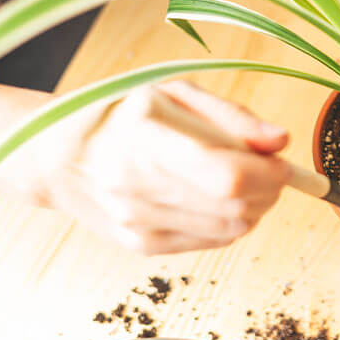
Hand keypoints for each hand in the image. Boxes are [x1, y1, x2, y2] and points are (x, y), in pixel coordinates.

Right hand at [0, 81, 289, 254]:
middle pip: (235, 206)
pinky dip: (231, 221)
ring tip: (245, 180)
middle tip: (270, 169)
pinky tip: (218, 198)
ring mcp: (138, 222)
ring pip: (230, 228)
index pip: (226, 174)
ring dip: (255, 206)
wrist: (57, 158)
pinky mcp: (142, 245)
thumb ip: (232, 117)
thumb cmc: (120, 115)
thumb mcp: (175, 94)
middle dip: (270, 189)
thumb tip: (281, 141)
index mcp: (144, 139)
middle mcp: (137, 187)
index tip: (282, 161)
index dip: (268, 173)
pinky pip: (212, 241)